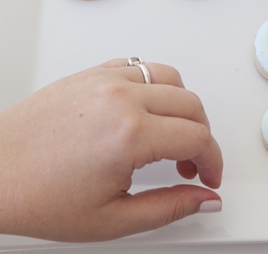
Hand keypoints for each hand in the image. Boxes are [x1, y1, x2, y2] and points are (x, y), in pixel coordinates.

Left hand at [0, 59, 222, 241]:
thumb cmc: (36, 195)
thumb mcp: (112, 220)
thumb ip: (170, 208)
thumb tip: (205, 200)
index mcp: (130, 135)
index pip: (198, 138)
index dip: (212, 161)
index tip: (208, 177)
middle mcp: (121, 98)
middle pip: (192, 106)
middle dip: (202, 138)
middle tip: (191, 164)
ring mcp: (104, 80)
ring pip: (171, 78)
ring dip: (182, 107)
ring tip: (170, 135)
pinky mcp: (90, 73)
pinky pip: (140, 66)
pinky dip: (155, 85)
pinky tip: (146, 110)